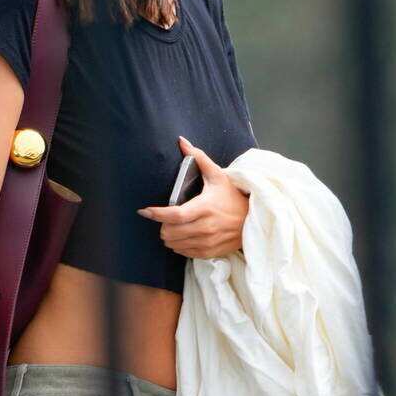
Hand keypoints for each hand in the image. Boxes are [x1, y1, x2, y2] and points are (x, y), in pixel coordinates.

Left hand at [137, 134, 249, 258]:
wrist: (252, 220)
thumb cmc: (232, 197)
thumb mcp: (218, 176)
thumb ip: (199, 158)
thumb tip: (182, 142)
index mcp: (205, 207)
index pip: (175, 215)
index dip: (157, 214)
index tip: (144, 211)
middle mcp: (206, 227)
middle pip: (170, 231)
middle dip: (162, 224)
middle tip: (165, 217)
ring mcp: (207, 241)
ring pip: (174, 244)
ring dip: (169, 236)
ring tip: (173, 227)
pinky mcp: (209, 252)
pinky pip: (184, 252)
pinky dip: (178, 245)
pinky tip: (182, 236)